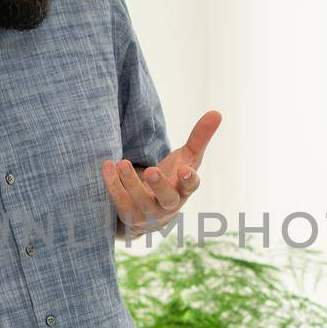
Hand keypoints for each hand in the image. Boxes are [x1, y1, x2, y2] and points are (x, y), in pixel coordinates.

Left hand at [103, 110, 221, 238]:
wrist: (151, 212)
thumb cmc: (173, 179)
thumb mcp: (187, 159)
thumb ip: (200, 137)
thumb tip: (217, 112)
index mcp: (184, 190)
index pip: (191, 187)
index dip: (189, 180)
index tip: (185, 170)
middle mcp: (169, 204)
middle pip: (168, 198)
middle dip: (160, 185)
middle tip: (151, 171)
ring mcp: (148, 212)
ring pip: (140, 201)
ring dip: (131, 182)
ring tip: (122, 163)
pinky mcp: (129, 215)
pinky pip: (119, 202)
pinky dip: (113, 185)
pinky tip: (108, 166)